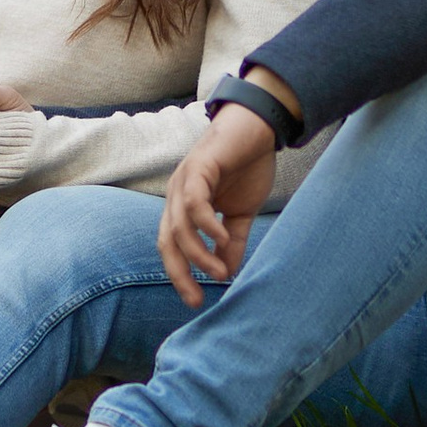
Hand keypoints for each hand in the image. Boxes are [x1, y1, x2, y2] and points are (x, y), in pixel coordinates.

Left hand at [158, 102, 281, 304]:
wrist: (259, 126)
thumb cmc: (247, 166)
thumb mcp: (241, 213)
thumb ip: (232, 242)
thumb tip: (227, 273)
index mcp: (183, 207)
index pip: (173, 248)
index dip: (181, 275)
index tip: (197, 300)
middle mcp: (177, 195)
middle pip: (167, 242)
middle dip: (179, 273)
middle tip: (197, 298)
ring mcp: (185, 180)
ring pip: (180, 226)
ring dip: (198, 254)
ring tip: (220, 273)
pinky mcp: (198, 167)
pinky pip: (195, 201)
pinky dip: (206, 224)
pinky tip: (222, 238)